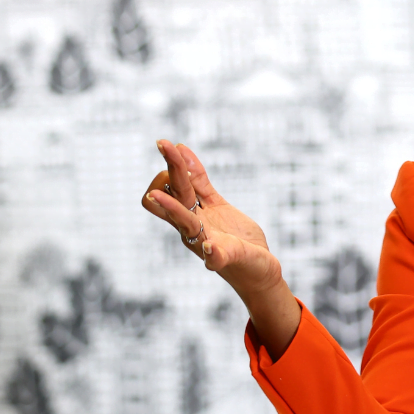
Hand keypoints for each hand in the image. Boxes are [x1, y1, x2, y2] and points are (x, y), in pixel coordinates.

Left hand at [141, 141, 300, 358]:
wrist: (258, 270)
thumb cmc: (248, 269)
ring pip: (185, 185)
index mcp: (196, 238)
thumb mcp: (237, 262)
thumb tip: (209, 249)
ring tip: (167, 143)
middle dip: (169, 170)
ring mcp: (204, 213)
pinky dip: (193, 167)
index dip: (168, 204)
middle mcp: (193, 224)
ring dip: (176, 164)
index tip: (155, 193)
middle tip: (163, 145)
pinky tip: (184, 149)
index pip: (178, 216)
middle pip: (175, 193)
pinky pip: (201, 183)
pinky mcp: (216, 206)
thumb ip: (221, 257)